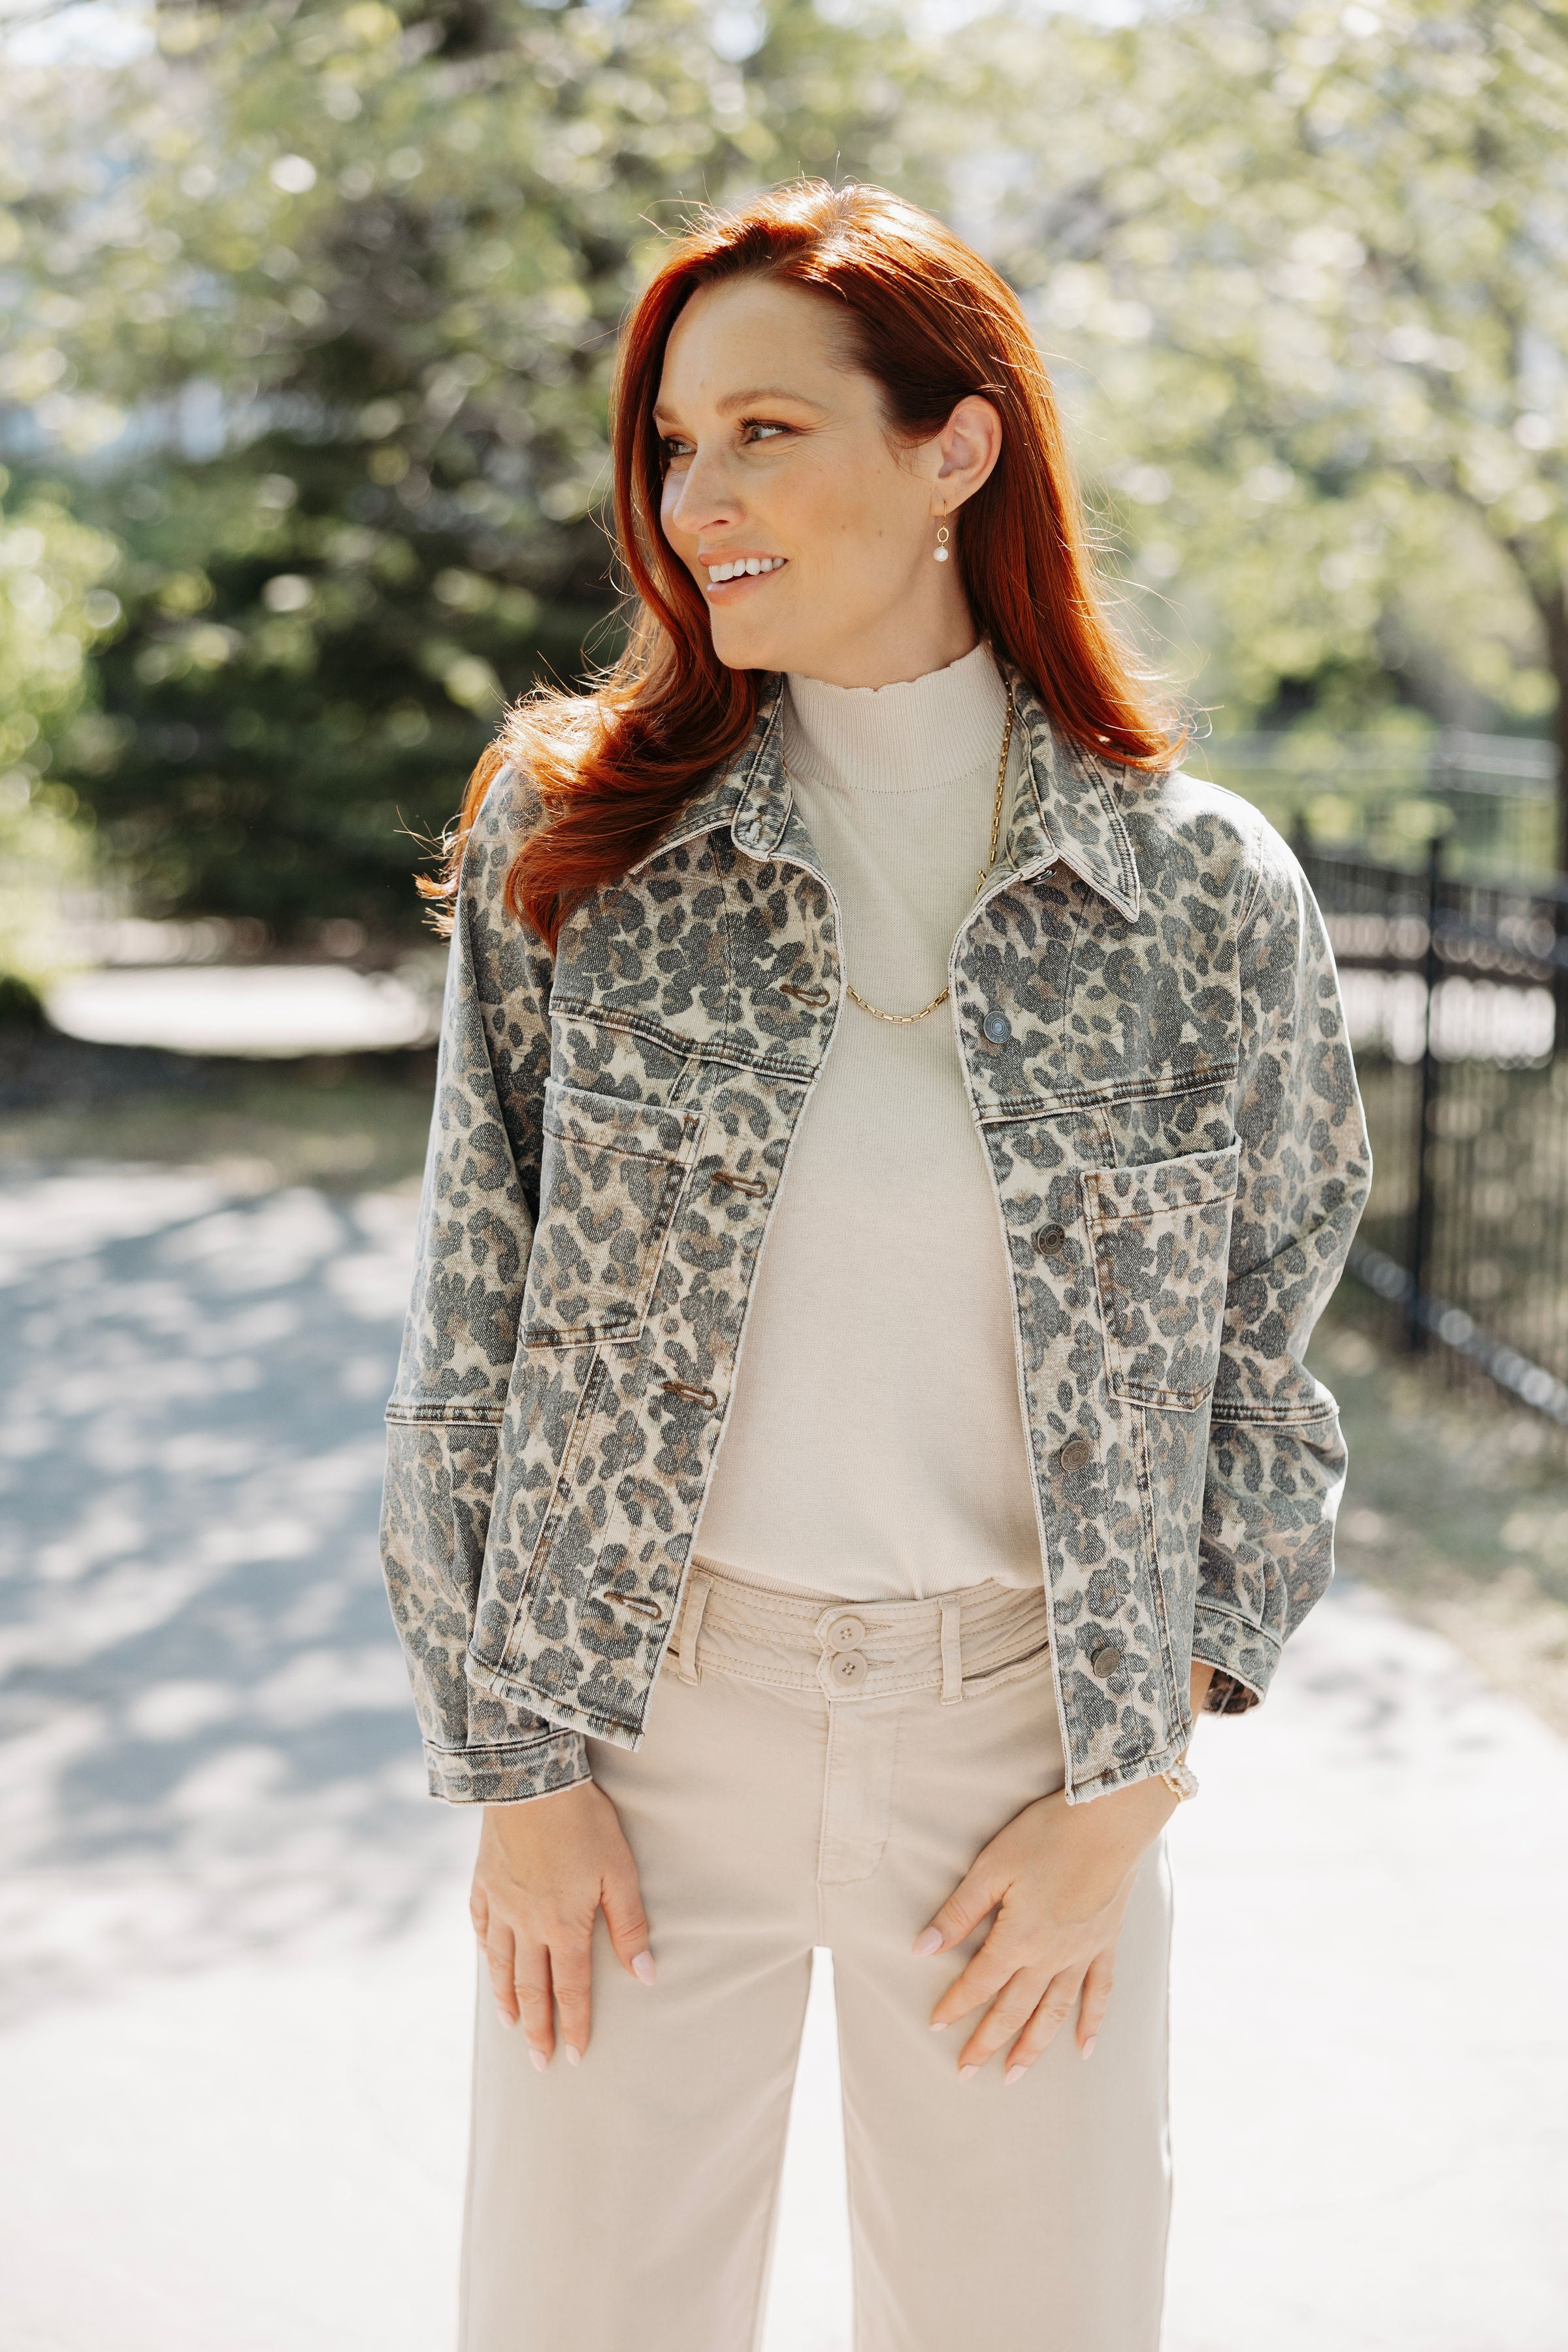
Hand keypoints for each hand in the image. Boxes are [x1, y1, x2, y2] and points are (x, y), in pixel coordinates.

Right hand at [470, 1778, 653, 2068]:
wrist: (529, 1779)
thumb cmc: (583, 1823)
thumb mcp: (619, 1871)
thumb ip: (629, 1925)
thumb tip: (645, 1976)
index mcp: (564, 1926)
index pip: (571, 1989)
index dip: (574, 2025)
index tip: (573, 2058)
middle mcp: (527, 1924)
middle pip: (531, 1988)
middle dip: (537, 2029)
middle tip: (537, 2062)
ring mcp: (500, 1904)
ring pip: (499, 1965)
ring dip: (506, 1999)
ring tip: (510, 2024)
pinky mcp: (483, 1882)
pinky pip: (479, 1926)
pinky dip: (484, 1950)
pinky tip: (487, 1961)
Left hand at [915, 1665, 1213, 2082]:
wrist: (1110, 1820)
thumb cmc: (1046, 1836)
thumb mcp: (992, 1867)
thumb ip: (959, 1912)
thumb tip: (922, 1949)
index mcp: (1018, 1939)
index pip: (979, 1983)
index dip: (955, 2005)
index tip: (935, 2026)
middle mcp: (1050, 1957)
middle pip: (1013, 2009)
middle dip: (987, 2043)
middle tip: (966, 2073)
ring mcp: (1081, 1954)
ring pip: (1053, 2012)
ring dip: (1033, 2046)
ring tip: (1015, 2075)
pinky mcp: (1106, 1943)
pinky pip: (1099, 1993)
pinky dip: (1091, 2023)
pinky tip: (1085, 2049)